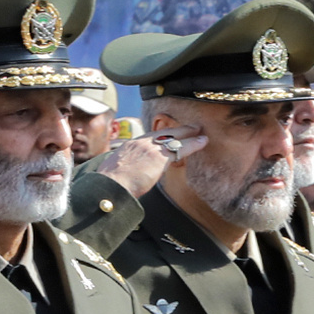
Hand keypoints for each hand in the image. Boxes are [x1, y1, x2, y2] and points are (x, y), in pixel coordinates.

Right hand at [88, 122, 202, 198]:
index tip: (166, 134)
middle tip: (188, 127)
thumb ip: (123, 170)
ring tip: (199, 131)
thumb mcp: (114, 172)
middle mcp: (140, 143)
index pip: (147, 137)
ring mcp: (150, 148)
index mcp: (128, 147)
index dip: (159, 135)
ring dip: (188, 133)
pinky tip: (203, 141)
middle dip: (177, 129)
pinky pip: (182, 147)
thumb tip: (122, 176)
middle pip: (162, 132)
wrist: (110, 186)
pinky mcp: (160, 156)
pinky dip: (194, 143)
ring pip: (174, 136)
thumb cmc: (110, 185)